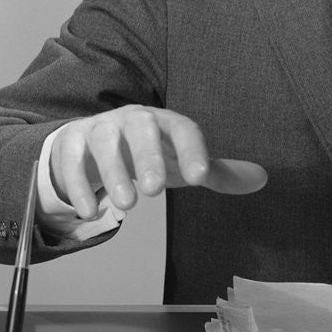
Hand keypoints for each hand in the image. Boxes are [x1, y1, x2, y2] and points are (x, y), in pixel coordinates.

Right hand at [50, 105, 267, 218]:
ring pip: (102, 142)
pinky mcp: (70, 144)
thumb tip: (263, 178)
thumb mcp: (181, 162)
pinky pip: (69, 160)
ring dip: (113, 173)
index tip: (201, 177)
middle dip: (147, 156)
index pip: (182, 128)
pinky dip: (77, 185)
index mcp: (164, 122)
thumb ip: (217, 172)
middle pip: (140, 128)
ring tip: (126, 206)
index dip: (193, 150)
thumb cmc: (149, 153)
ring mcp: (99, 129)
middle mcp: (132, 120)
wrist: (94, 143)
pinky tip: (90, 211)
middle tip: (156, 191)